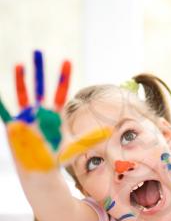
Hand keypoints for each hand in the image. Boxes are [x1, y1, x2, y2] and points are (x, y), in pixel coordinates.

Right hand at [0, 51, 110, 171]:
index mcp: (55, 114)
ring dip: (21, 79)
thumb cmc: (57, 156)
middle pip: (40, 88)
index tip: (68, 61)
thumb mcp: (74, 145)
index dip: (63, 78)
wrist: (41, 169)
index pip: (60, 92)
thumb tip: (109, 131)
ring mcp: (26, 117)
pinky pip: (6, 112)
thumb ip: (89, 136)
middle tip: (38, 51)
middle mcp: (40, 112)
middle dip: (40, 70)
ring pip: (23, 95)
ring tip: (20, 64)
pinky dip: (1, 104)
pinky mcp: (14, 126)